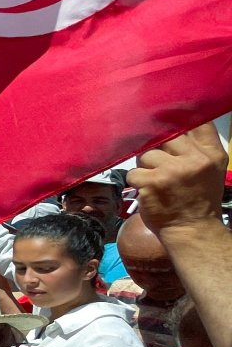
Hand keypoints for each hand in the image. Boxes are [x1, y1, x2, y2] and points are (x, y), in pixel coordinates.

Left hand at [128, 123, 226, 238]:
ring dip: (145, 167)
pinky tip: (148, 191)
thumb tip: (172, 121)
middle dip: (156, 147)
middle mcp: (194, 160)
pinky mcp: (151, 182)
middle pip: (164, 135)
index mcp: (212, 154)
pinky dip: (137, 182)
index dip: (178, 116)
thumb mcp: (211, 169)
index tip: (166, 116)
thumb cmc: (198, 198)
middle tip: (158, 163)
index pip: (197, 123)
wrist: (192, 230)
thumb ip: (198, 146)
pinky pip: (134, 172)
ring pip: (146, 154)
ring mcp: (172, 171)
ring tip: (156, 181)